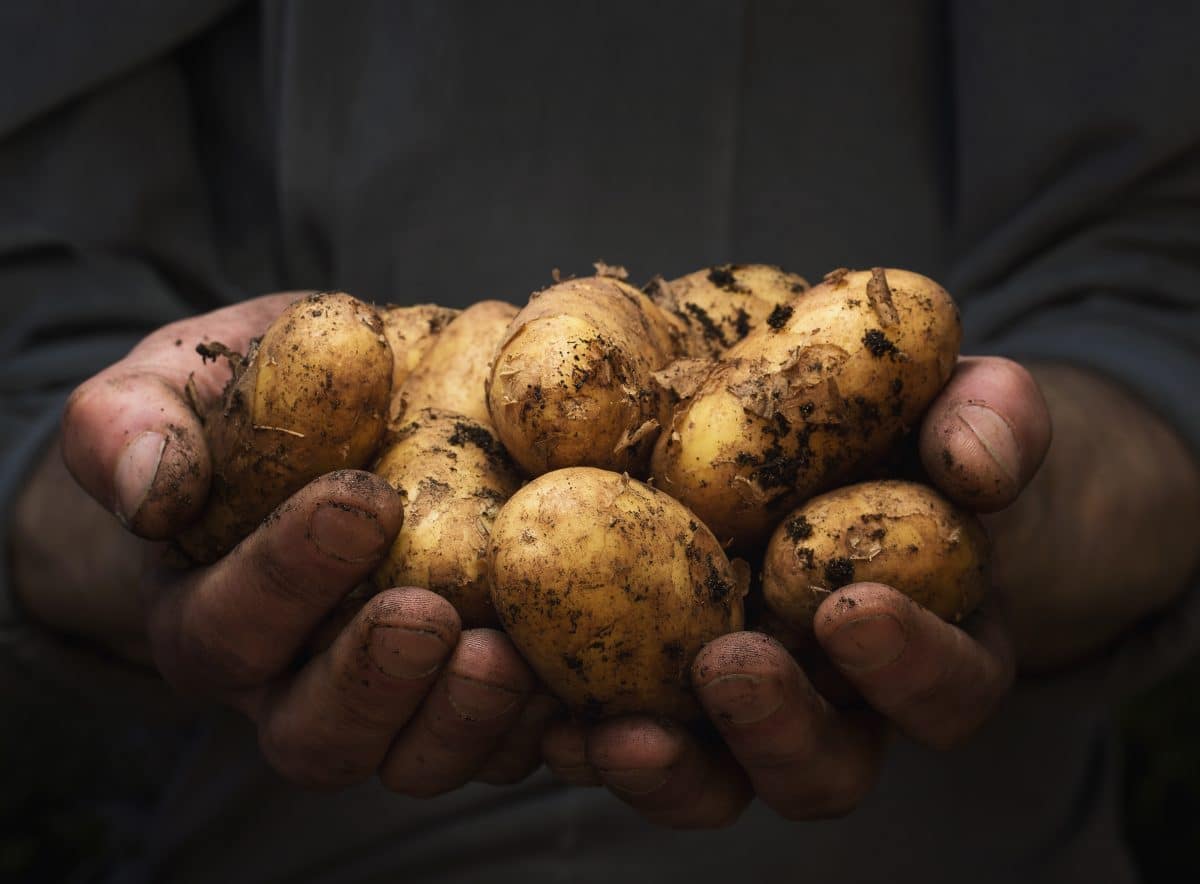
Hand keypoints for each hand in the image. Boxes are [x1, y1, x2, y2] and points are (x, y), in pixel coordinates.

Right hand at [15, 295, 555, 792]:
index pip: (229, 626)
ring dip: (467, 719)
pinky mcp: (470, 691)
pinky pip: (505, 738)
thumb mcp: (174, 386)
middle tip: (430, 614)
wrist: (334, 422)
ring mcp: (393, 697)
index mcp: (215, 612)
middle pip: (318, 734)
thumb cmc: (244, 409)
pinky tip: (582, 671)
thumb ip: (135, 423)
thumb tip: (148, 489)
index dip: (287, 577)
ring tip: (512, 653)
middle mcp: (296, 680)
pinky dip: (545, 719)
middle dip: (375, 681)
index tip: (360, 499)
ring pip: (416, 756)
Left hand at [543, 356, 1051, 826]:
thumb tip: (977, 461)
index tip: (851, 607)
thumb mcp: (957, 400)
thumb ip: (989, 416)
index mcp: (928, 640)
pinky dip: (583, 737)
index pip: (946, 686)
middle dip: (776, 728)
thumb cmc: (900, 421)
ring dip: (668, 769)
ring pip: (717, 781)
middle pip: (823, 767)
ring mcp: (738, 706)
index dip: (909, 666)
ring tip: (610, 728)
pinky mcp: (653, 692)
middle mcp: (835, 698)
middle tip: (729, 665)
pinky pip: (622, 740)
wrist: (820, 435)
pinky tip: (545, 709)